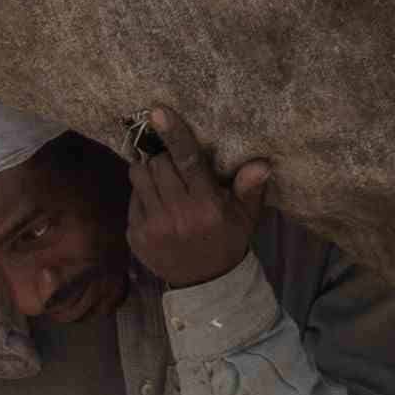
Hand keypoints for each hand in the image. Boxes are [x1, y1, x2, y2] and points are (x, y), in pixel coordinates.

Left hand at [124, 104, 272, 286]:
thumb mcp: (245, 216)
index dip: (173, 134)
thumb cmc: (227, 240)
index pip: (187, 161)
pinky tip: (157, 203)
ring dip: (148, 170)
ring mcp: (153, 226)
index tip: (158, 111)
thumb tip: (261, 163)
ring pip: (139, 177)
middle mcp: (177, 214)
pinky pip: (132, 199)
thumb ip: (250, 188)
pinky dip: (142, 194)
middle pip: (158, 164)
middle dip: (162, 157)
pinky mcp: (135, 235)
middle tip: (171, 162)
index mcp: (206, 205)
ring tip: (162, 178)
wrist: (204, 283)